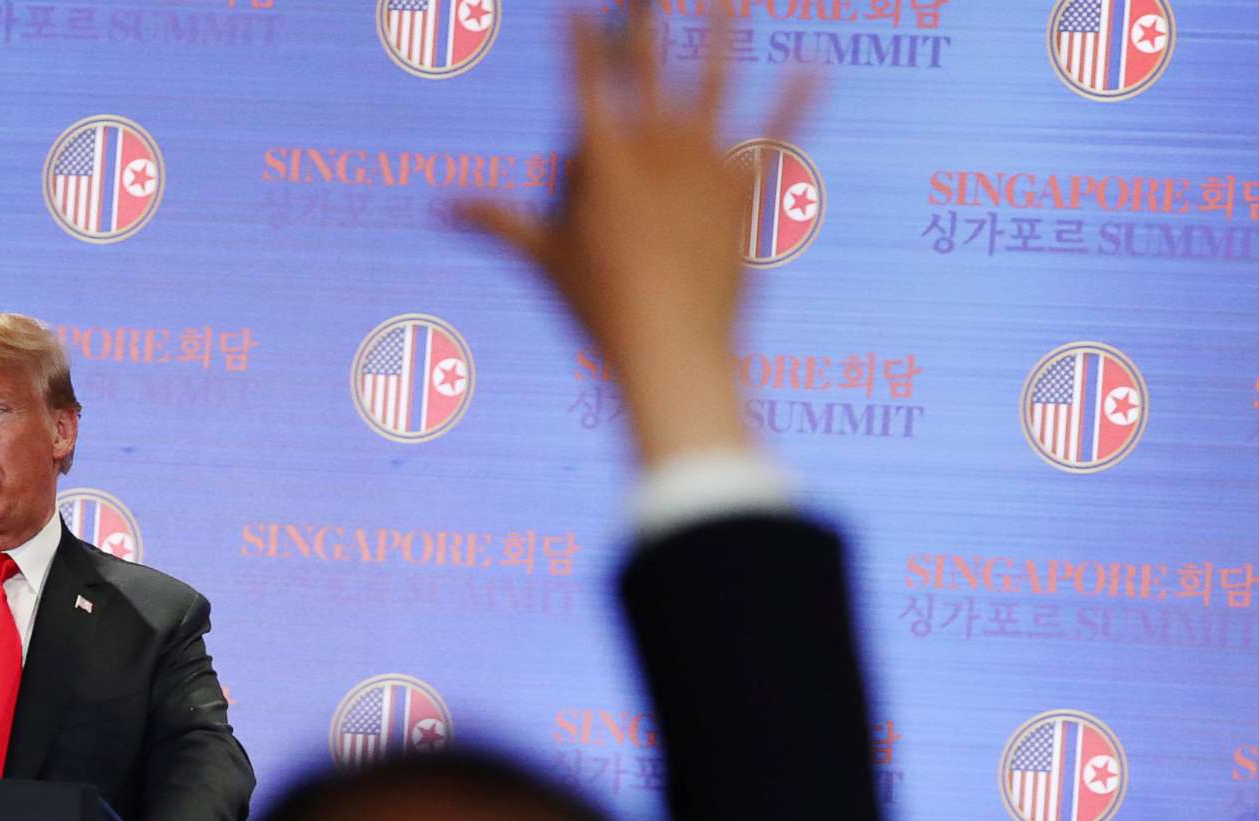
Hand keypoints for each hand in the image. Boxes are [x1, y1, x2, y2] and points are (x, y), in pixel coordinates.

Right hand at [455, 14, 816, 464]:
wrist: (670, 347)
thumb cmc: (599, 307)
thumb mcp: (543, 259)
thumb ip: (497, 221)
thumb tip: (443, 211)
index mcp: (604, 158)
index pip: (585, 81)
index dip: (580, 40)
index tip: (577, 6)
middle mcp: (655, 146)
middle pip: (648, 62)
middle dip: (645, 16)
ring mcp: (706, 164)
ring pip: (716, 81)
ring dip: (721, 33)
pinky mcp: (747, 190)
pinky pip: (778, 136)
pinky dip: (798, 100)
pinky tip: (815, 65)